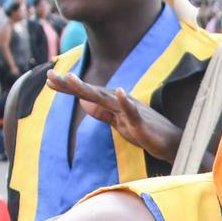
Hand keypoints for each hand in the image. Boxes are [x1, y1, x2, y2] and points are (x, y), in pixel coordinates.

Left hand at [47, 70, 183, 163]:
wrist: (172, 144)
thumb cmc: (147, 133)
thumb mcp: (119, 124)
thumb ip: (102, 113)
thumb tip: (81, 102)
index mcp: (113, 104)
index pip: (87, 93)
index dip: (68, 87)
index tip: (49, 79)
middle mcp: (121, 102)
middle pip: (93, 92)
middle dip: (72, 84)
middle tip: (51, 76)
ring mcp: (132, 110)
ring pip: (107, 98)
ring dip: (89, 89)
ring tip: (72, 79)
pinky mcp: (142, 122)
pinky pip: (133, 110)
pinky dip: (125, 101)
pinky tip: (119, 91)